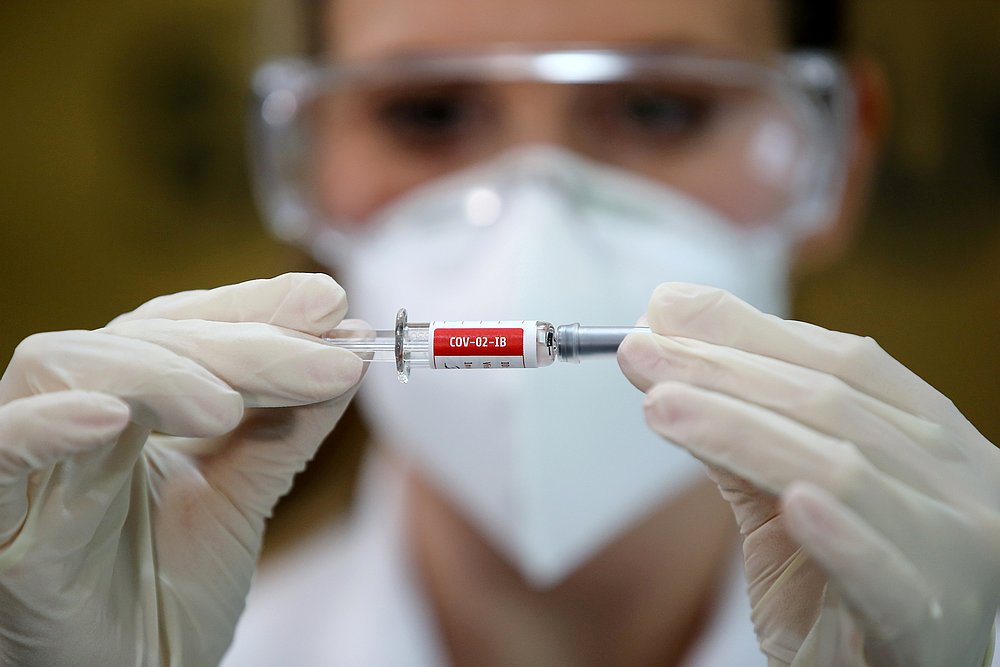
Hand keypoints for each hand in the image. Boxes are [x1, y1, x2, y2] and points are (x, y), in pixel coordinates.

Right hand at [0, 273, 363, 665]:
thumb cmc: (165, 595)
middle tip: (329, 357)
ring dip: (158, 372)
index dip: (250, 308)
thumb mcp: (242, 500)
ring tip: (227, 406)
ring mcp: (31, 464)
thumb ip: (286, 428)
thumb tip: (348, 352)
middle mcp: (74, 416)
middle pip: (140, 338)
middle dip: (239, 343)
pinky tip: (108, 419)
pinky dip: (43, 426)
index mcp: (129, 404)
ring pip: (65, 368)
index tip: (331, 304)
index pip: (180, 324)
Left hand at [619, 283, 998, 666]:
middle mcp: (962, 481)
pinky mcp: (929, 620)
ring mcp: (958, 550)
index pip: (841, 361)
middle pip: (830, 403)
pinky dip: (838, 534)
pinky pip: (882, 570)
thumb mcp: (780, 495)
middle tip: (638, 349)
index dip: (748, 330)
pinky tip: (790, 505)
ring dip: (740, 428)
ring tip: (659, 404)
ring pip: (838, 467)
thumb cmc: (830, 585)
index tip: (663, 310)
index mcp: (934, 438)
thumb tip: (666, 339)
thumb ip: (737, 424)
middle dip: (722, 369)